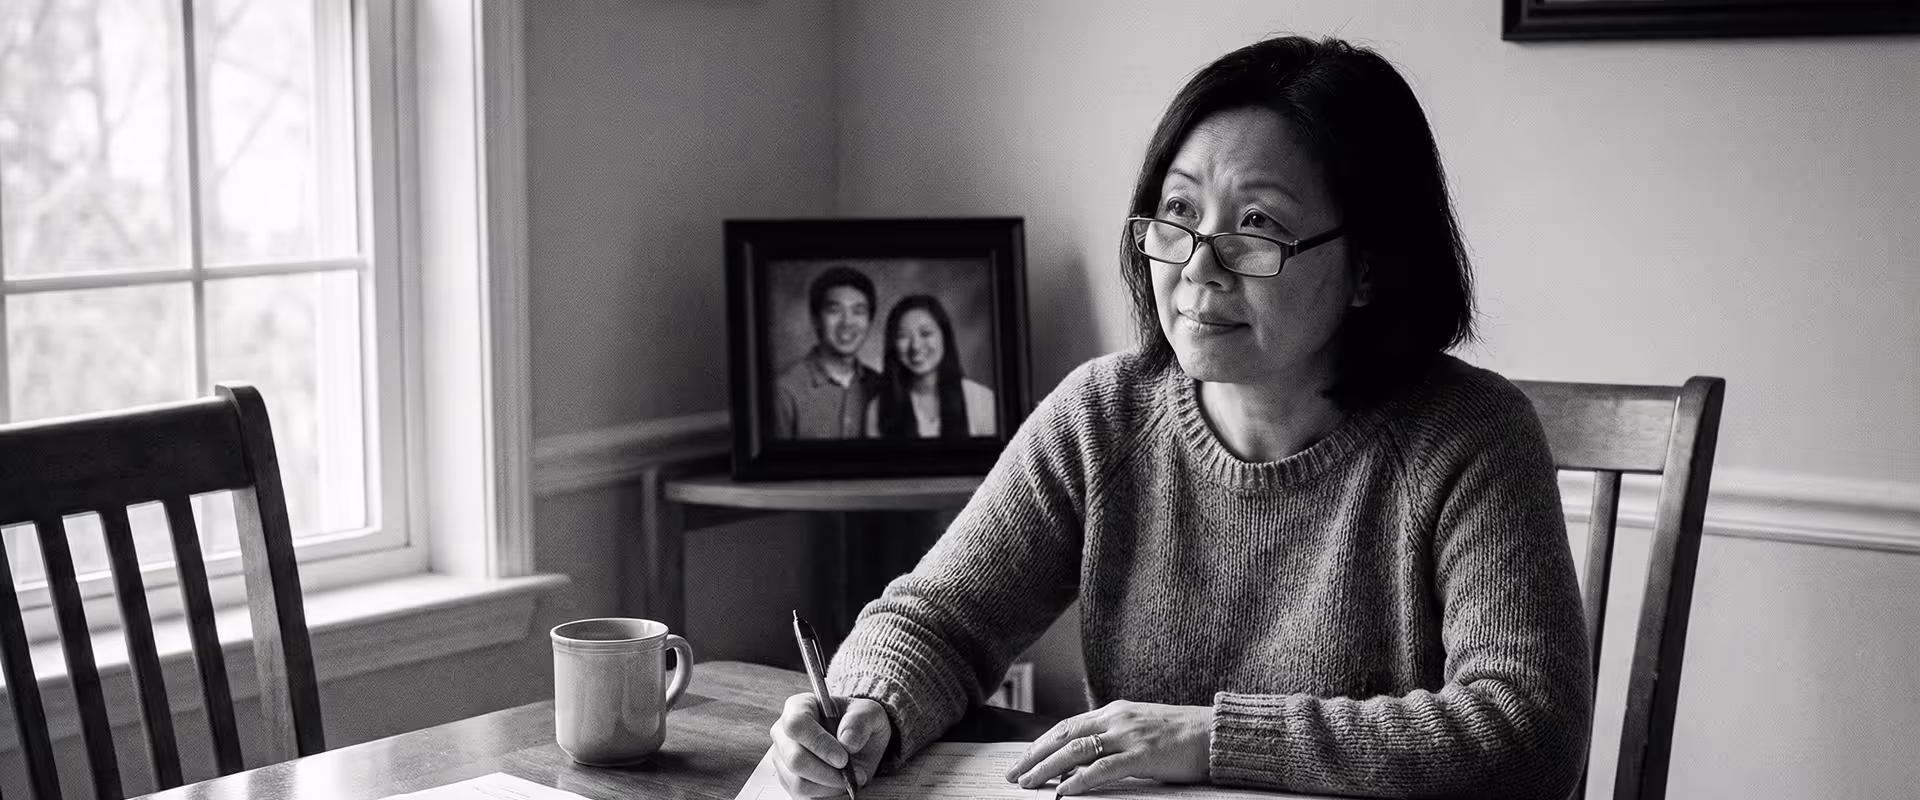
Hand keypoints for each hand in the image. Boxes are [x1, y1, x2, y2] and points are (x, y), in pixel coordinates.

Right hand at [769, 692, 892, 797]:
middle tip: (850, 772)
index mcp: (798, 707)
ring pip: (798, 782)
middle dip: (827, 772)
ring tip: (849, 778)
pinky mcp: (788, 781)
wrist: (858, 744)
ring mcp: (783, 759)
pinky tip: (839, 784)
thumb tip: (847, 741)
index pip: (797, 725)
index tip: (842, 758)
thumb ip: (860, 720)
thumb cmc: (858, 723)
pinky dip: (825, 794)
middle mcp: (784, 733)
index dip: (819, 743)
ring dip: (829, 786)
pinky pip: (802, 795)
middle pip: (795, 759)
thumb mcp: (870, 713)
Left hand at [1004, 700, 1212, 795]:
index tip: (1022, 759)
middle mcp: (1116, 718)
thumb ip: (1114, 738)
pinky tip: (1063, 791)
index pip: (1067, 726)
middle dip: (1034, 755)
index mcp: (1115, 711)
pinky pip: (1103, 768)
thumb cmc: (1183, 736)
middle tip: (1013, 774)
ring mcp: (1129, 735)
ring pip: (1076, 750)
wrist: (1216, 733)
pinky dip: (1079, 780)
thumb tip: (1085, 758)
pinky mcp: (1143, 755)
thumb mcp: (1141, 728)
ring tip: (1029, 783)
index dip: (1041, 743)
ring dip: (1048, 768)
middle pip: (1063, 735)